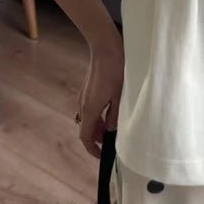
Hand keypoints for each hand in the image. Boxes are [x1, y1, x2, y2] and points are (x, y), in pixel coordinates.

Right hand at [76, 33, 123, 159]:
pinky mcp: (87, 90)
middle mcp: (83, 104)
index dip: (92, 148)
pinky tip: (110, 111)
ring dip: (98, 125)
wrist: (105, 48)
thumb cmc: (115, 70)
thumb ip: (115, 115)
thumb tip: (111, 129)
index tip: (101, 155)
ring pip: (88, 118)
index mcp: (90, 109)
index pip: (85, 136)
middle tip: (113, 140)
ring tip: (114, 126)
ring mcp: (84, 96)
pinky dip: (98, 115)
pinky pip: (89, 108)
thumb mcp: (120, 95)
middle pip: (86, 128)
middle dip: (98, 137)